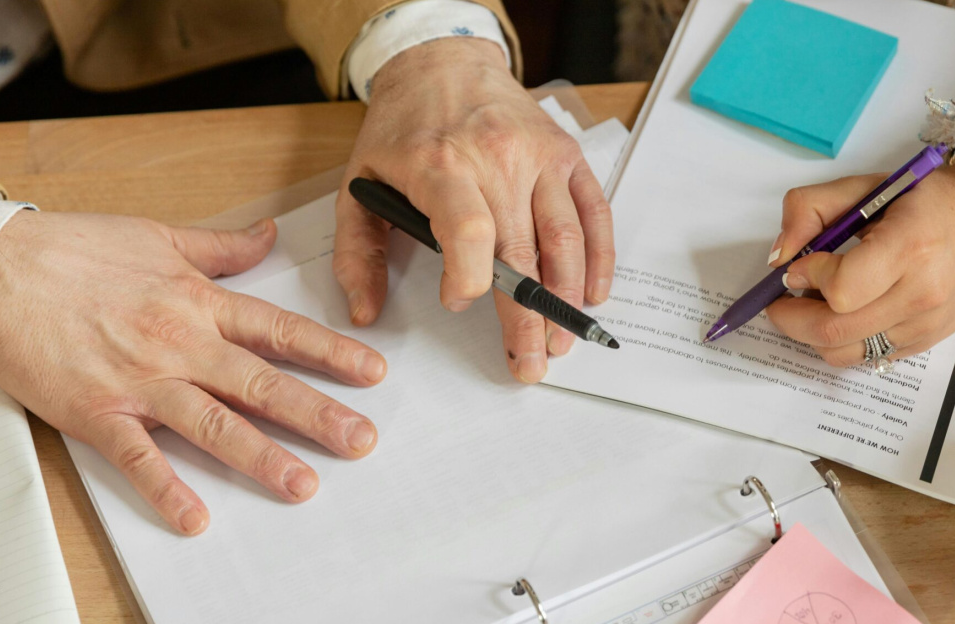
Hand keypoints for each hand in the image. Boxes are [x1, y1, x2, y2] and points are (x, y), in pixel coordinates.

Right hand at [0, 212, 385, 534]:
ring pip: (214, 424)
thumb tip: (268, 235)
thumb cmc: (71, 250)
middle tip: (361, 441)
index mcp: (198, 301)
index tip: (372, 372)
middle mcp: (180, 343)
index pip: (280, 329)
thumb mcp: (157, 236)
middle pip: (262, 383)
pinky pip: (140, 457)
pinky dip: (168, 488)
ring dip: (262, 457)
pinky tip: (197, 517)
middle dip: (318, 414)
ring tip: (303, 484)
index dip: (331, 352)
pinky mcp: (98, 411)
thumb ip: (221, 246)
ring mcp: (141, 380)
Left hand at [333, 37, 613, 382]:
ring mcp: (539, 157)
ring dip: (566, 299)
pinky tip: (593, 295)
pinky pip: (593, 213)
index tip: (458, 303)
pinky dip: (598, 259)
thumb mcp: (358, 184)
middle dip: (527, 319)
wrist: (442, 61)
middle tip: (530, 364)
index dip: (470, 279)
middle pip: (522, 251)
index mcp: (440, 165)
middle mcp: (497, 159)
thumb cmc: (402, 128)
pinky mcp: (566, 155)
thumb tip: (365, 312)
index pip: (469, 230)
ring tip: (560, 342)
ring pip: (565, 239)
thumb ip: (356, 252)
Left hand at [765, 158, 954, 366]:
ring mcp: (926, 325)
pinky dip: (841, 342)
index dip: (808, 278)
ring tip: (808, 307)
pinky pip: (867, 358)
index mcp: (909, 248)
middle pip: (833, 331)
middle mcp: (921, 295)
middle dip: (791, 317)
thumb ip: (809, 209)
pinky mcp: (926, 342)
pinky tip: (840, 316)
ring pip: (844, 353)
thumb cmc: (926, 199)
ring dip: (810, 334)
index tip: (799, 265)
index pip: (841, 290)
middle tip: (779, 300)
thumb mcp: (864, 187)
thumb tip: (779, 258)